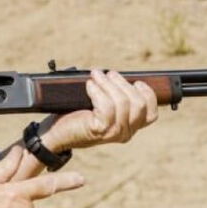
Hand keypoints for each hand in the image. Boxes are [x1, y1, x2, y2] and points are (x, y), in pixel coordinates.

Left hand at [42, 70, 157, 151]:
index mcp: (129, 128)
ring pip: (123, 102)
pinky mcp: (100, 130)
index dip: (148, 95)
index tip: (136, 81)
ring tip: (96, 75)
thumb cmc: (76, 116)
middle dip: (123, 84)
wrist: (55, 133)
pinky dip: (98, 91)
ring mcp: (114, 133)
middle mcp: (125, 134)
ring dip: (108, 84)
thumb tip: (117, 76)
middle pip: (138, 104)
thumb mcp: (100, 106)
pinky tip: (89, 85)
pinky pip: (107, 106)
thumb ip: (114, 96)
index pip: (151, 114)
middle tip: (107, 74)